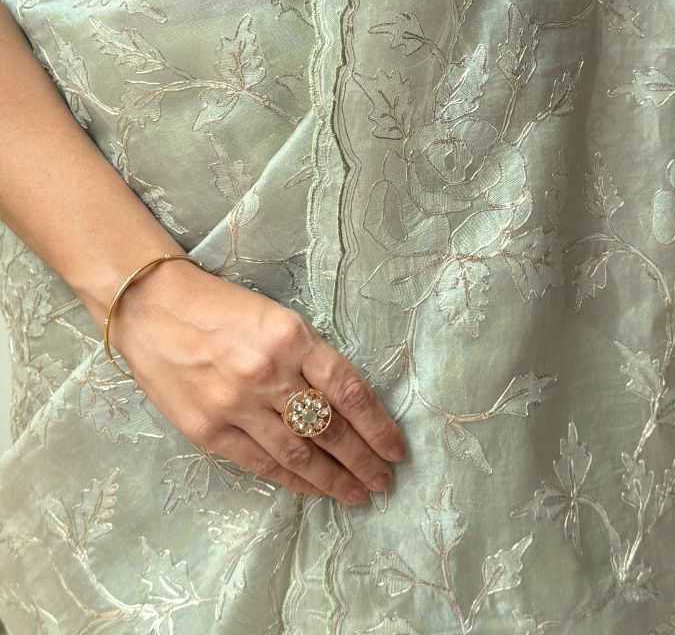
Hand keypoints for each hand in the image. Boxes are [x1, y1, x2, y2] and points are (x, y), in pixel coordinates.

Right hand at [110, 258, 405, 505]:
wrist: (152, 309)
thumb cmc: (219, 307)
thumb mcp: (275, 317)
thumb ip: (308, 356)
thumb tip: (346, 402)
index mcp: (291, 337)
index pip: (348, 389)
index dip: (377, 424)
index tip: (396, 448)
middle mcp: (267, 373)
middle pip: (329, 427)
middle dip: (363, 459)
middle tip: (385, 481)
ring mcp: (236, 405)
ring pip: (298, 454)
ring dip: (333, 480)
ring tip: (358, 494)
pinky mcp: (208, 431)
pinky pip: (261, 464)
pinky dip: (292, 481)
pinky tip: (314, 489)